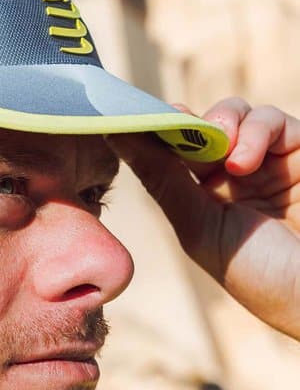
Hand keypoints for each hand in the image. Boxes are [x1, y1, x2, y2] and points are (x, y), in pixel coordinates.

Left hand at [106, 98, 299, 340]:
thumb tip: (115, 136)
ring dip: (222, 123)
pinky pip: (273, 121)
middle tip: (176, 127)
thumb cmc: (258, 274)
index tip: (132, 117)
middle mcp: (233, 178)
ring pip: (235, 115)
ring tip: (223, 152)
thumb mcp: (199, 227)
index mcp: (202, 200)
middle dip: (186, 124)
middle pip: (200, 127)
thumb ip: (163, 179)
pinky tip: (244, 161)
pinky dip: (255, 130)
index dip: (153, 132)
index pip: (170, 153)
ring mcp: (268, 163)